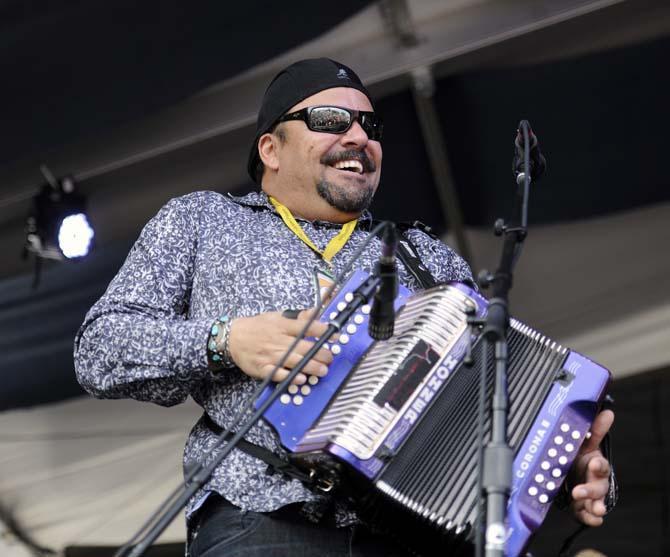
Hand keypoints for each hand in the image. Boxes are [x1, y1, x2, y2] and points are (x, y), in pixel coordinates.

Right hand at [228, 309, 332, 384]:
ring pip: (294, 362)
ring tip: (322, 370)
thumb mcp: (277, 317)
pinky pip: (278, 374)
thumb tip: (315, 312)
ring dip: (310, 367)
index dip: (323, 331)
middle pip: (303, 347)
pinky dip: (289, 376)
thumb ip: (297, 317)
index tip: (336, 335)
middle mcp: (278, 340)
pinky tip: (300, 378)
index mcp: (283, 325)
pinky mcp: (263, 368)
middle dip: (320, 353)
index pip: (307, 327)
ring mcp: (271, 355)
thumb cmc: (257, 327)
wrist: (232, 338)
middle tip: (331, 357)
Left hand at [568, 409, 613, 525]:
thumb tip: (608, 412)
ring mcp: (589, 495)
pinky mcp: (582, 507)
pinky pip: (587, 515)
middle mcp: (595, 481)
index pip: (601, 465)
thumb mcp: (584, 444)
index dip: (598, 465)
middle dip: (591, 490)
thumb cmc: (580, 457)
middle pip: (598, 487)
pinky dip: (591, 518)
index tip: (593, 463)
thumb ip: (594, 430)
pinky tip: (592, 519)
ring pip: (596, 503)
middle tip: (579, 491)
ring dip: (595, 507)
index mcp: (595, 465)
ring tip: (593, 510)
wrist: (571, 473)